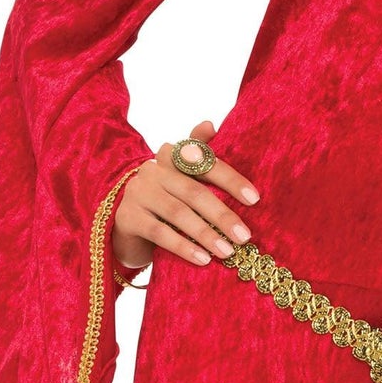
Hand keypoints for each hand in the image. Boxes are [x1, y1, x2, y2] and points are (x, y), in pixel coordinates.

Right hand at [113, 120, 258, 272]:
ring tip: (227, 252)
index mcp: (170, 157)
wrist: (126, 228)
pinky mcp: (127, 217)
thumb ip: (199, 157)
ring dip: (206, 234)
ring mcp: (137, 193)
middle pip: (193, 191)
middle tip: (245, 236)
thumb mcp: (183, 181)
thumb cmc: (164, 202)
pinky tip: (203, 259)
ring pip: (178, 213)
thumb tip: (210, 123)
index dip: (230, 179)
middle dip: (222, 215)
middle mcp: (152, 170)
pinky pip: (160, 232)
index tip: (255, 199)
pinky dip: (184, 246)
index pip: (204, 163)